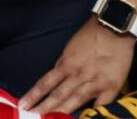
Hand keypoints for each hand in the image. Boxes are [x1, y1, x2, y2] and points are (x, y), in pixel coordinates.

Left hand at [19, 17, 134, 113]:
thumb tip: (56, 80)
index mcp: (65, 63)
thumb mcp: (71, 48)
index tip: (23, 105)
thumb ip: (65, 65)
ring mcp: (94, 81)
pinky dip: (93, 114)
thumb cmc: (91, 35)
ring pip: (75, 101)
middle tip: (32, 118)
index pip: (45, 83)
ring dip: (62, 113)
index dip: (34, 96)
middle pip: (57, 95)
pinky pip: (101, 105)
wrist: (113, 26)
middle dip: (44, 109)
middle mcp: (77, 74)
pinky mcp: (111, 86)